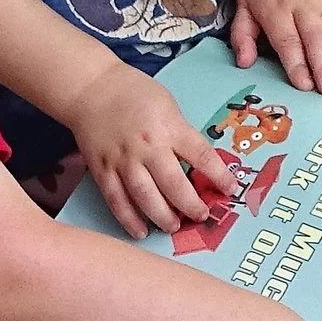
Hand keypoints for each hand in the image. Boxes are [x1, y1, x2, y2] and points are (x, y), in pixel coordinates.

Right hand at [67, 58, 231, 238]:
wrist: (91, 88)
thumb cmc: (135, 94)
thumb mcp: (169, 106)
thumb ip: (182, 134)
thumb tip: (199, 165)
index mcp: (170, 127)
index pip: (201, 156)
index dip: (219, 176)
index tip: (230, 190)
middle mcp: (148, 146)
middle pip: (174, 184)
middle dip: (191, 205)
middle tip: (201, 215)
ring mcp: (123, 160)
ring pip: (145, 196)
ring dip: (162, 217)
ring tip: (174, 226)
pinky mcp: (102, 170)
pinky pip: (116, 200)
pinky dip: (128, 219)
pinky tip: (141, 232)